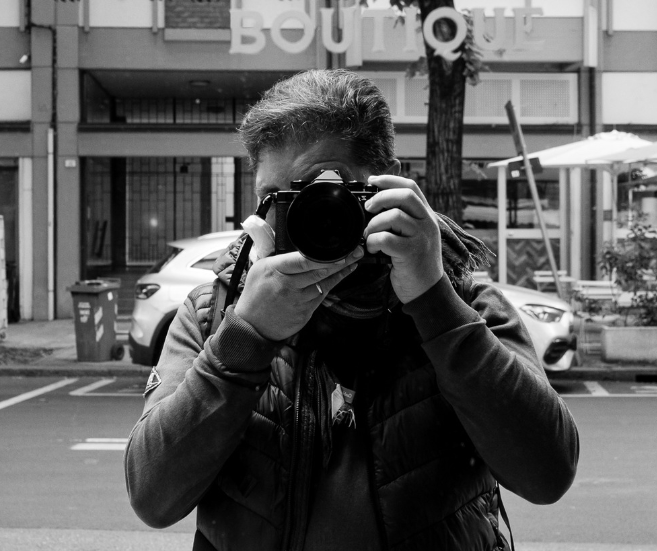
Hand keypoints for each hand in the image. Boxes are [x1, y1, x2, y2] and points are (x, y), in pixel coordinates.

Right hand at [234, 247, 363, 340]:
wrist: (251, 326)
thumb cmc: (256, 294)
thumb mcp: (260, 268)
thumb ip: (275, 254)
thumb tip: (287, 238)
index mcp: (274, 270)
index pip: (300, 261)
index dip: (321, 256)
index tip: (337, 249)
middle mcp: (286, 285)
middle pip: (318, 271)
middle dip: (340, 260)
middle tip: (356, 251)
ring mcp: (297, 301)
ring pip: (324, 283)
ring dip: (340, 272)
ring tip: (354, 260)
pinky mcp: (304, 313)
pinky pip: (322, 295)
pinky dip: (333, 284)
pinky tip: (342, 275)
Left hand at [364, 175, 443, 303]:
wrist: (428, 291)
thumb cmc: (416, 264)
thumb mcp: (415, 236)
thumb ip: (403, 220)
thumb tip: (375, 205)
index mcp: (427, 216)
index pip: (411, 187)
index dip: (390, 179)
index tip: (372, 180)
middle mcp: (427, 223)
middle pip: (405, 195)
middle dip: (381, 198)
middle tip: (368, 208)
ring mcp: (421, 237)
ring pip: (393, 216)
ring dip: (373, 225)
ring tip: (369, 236)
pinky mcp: (411, 253)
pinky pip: (385, 238)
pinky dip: (373, 242)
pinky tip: (373, 250)